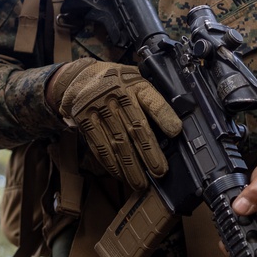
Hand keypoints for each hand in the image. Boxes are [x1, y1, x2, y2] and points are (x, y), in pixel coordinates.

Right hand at [46, 59, 181, 190]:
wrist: (80, 75)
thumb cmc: (117, 82)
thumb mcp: (136, 81)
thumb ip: (151, 100)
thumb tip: (173, 128)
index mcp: (134, 82)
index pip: (151, 99)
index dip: (164, 115)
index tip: (175, 131)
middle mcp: (115, 93)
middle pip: (134, 125)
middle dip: (148, 151)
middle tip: (159, 171)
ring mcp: (98, 107)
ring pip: (116, 140)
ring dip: (129, 165)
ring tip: (140, 182)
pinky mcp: (84, 119)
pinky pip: (98, 144)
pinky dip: (110, 163)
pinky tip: (120, 175)